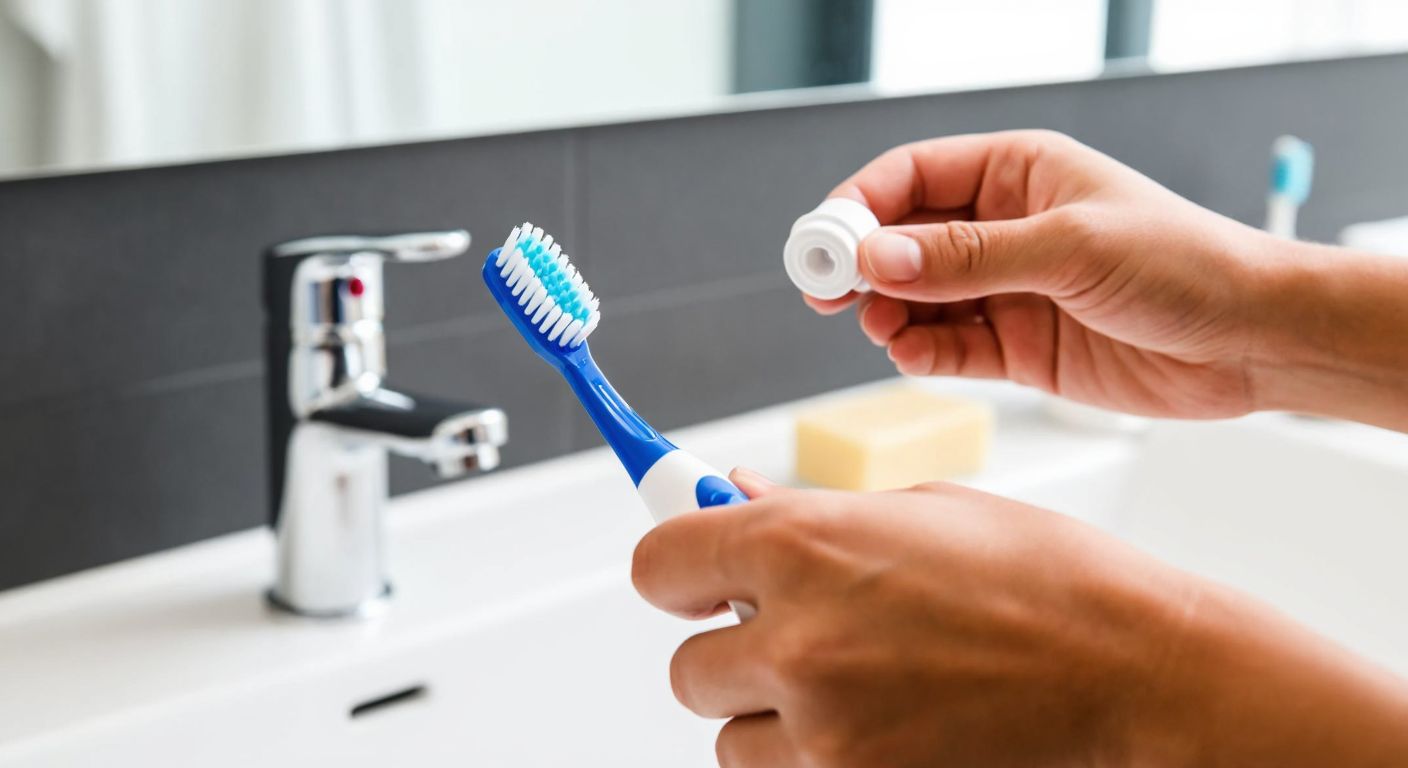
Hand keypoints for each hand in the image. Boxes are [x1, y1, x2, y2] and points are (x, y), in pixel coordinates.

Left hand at [633, 469, 1407, 766]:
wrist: (1138, 673)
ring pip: (732, 738)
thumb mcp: (922, 510)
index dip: (679, 571)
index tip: (700, 580)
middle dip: (736, 652)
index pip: (658, 564)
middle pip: (687, 667)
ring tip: (863, 688)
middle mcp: (798, 641)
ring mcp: (826, 731)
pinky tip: (886, 726)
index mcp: (802, 545)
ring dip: (774, 717)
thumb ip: (808, 513)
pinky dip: (816, 761)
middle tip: (806, 637)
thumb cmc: (1049, 581)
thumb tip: (731, 495)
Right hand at [809, 130, 1289, 419]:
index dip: (860, 206)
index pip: (912, 176)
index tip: (825, 243)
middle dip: (860, 265)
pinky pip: (947, 346)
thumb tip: (879, 258)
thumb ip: (968, 257)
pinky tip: (912, 355)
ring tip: (880, 330)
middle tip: (824, 294)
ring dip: (888, 314)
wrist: (1251, 342)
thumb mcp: (1069, 247)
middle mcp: (1004, 228)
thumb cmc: (1185, 264)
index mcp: (1017, 173)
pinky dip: (921, 352)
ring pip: (916, 297)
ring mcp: (1006, 289)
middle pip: (902, 238)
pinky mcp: (1016, 346)